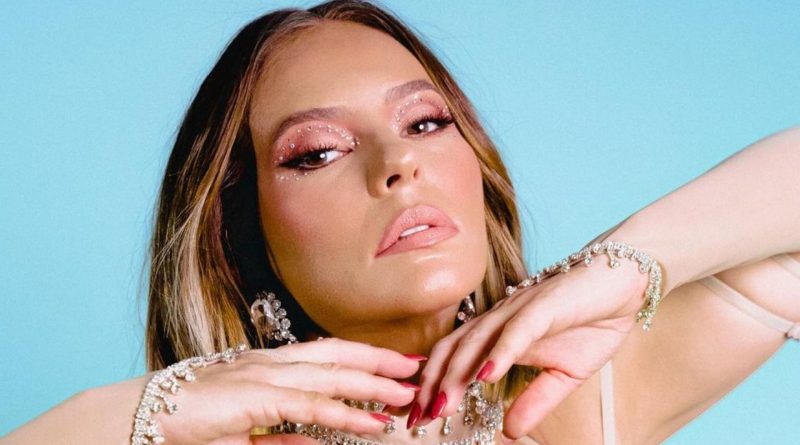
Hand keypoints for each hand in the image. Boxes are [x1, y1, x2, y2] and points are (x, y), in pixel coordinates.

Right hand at [154, 337, 422, 444]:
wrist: (138, 420)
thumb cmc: (186, 426)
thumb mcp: (245, 435)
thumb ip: (283, 438)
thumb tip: (316, 443)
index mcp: (267, 367)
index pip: (326, 355)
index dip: (364, 357)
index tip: (395, 365)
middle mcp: (270, 364)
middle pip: (337, 356)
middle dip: (380, 361)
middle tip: (416, 368)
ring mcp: (263, 378)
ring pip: (332, 378)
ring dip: (373, 386)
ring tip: (406, 395)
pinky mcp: (255, 400)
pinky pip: (310, 408)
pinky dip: (345, 414)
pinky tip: (372, 423)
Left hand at [413, 258, 649, 438]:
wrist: (623, 284)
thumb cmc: (590, 323)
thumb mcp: (562, 376)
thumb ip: (534, 401)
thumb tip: (510, 433)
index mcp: (497, 333)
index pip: (454, 359)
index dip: (432, 386)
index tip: (415, 417)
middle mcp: (499, 319)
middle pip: (453, 350)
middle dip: (432, 384)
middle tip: (416, 417)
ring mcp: (519, 310)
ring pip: (477, 341)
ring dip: (457, 374)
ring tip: (441, 404)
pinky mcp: (544, 306)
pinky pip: (517, 331)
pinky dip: (499, 353)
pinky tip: (486, 376)